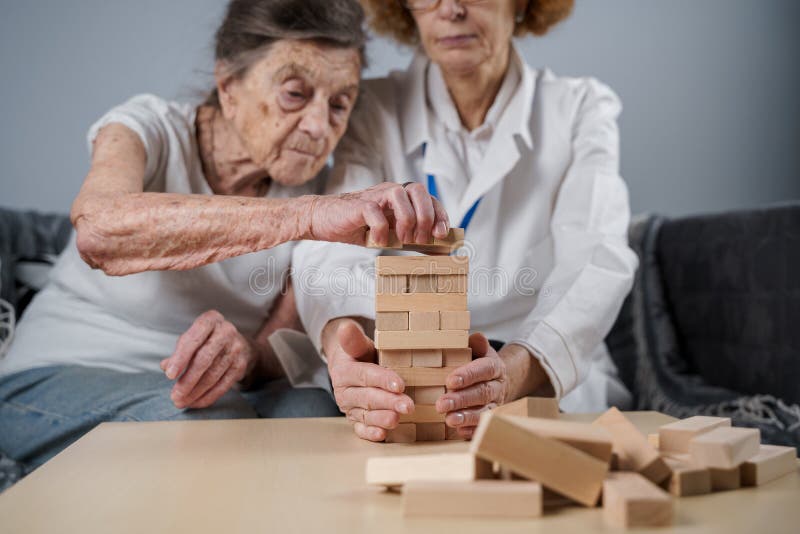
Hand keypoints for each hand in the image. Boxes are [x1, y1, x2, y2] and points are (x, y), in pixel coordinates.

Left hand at [161, 310, 254, 408]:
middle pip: (204, 359)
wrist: (241, 344)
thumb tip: (166, 366)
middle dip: (188, 380)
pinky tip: (196, 402)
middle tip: (175, 395)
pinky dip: (208, 396)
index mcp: (211, 319)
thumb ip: (178, 351)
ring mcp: (236, 348)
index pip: (193, 338)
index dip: (181, 357)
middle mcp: (226, 331)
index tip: (169, 375)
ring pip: (213, 375)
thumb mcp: (193, 339)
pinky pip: (223, 385)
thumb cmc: (208, 340)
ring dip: (195, 392)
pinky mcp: (241, 365)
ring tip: (181, 402)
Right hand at [305, 182, 449, 245]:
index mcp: (400, 197)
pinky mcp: (359, 205)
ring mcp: (375, 196)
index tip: (441, 235)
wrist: (323, 220)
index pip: (428, 198)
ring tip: (400, 240)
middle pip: (418, 190)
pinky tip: (376, 241)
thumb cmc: (359, 227)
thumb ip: (411, 237)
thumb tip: (437, 250)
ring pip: (400, 196)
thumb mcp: (390, 234)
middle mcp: (390, 191)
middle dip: (425, 217)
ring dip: (406, 222)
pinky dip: (381, 231)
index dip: (439, 214)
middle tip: (419, 240)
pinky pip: (377, 214)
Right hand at [323, 318, 413, 441]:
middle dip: (389, 402)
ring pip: (366, 415)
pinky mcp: (355, 420)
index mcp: (344, 371)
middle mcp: (344, 392)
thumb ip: (353, 339)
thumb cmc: (359, 355)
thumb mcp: (358, 344)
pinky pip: (361, 429)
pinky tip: (382, 435)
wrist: (348, 368)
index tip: (400, 384)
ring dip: (382, 419)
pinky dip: (370, 433)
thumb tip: (346, 326)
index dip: (382, 380)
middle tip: (408, 406)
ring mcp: (349, 408)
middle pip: (368, 397)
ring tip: (397, 420)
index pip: (365, 375)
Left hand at [436, 333, 509, 438]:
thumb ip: (477, 345)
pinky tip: (459, 432)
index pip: (484, 369)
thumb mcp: (479, 350)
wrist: (497, 380)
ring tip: (449, 420)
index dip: (469, 375)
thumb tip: (477, 337)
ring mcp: (496, 404)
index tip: (450, 381)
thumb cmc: (479, 363)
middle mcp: (498, 387)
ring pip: (484, 411)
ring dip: (467, 417)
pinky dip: (472, 430)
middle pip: (482, 393)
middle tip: (441, 404)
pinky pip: (484, 426)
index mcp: (495, 367)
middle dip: (462, 400)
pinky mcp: (491, 419)